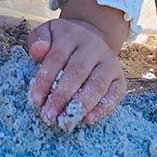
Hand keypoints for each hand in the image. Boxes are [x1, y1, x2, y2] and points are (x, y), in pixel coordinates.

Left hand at [27, 12, 127, 129]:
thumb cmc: (62, 42)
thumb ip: (39, 40)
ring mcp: (109, 62)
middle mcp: (93, 46)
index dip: (45, 79)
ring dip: (80, 106)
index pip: (56, 57)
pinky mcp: (120, 79)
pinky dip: (101, 110)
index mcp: (71, 34)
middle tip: (49, 116)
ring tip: (65, 122)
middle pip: (77, 72)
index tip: (35, 100)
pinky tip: (86, 120)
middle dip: (61, 96)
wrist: (91, 40)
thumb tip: (37, 51)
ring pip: (96, 85)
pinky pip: (114, 95)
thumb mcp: (48, 34)